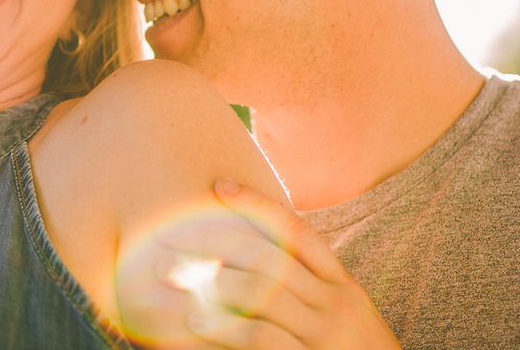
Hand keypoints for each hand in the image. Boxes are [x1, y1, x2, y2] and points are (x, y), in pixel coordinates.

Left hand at [156, 178, 399, 348]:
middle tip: (172, 240)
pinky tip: (198, 320)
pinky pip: (261, 337)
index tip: (219, 186)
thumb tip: (256, 262)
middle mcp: (337, 304)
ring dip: (211, 281)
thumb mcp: (347, 319)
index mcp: (343, 286)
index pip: (299, 231)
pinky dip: (225, 326)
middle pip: (269, 256)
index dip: (258, 204)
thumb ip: (312, 290)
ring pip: (262, 292)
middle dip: (216, 242)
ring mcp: (325, 336)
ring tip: (177, 277)